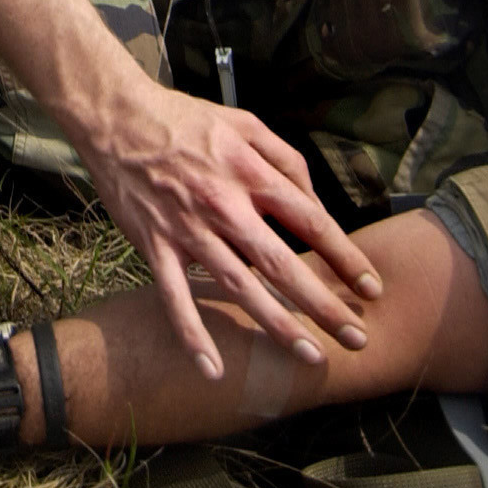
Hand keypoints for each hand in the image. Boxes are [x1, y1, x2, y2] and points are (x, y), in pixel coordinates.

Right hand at [75, 79, 383, 382]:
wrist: (116, 117)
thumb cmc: (183, 120)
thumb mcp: (244, 122)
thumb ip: (285, 158)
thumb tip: (314, 199)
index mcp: (250, 173)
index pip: (311, 221)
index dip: (345, 257)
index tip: (371, 287)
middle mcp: (225, 205)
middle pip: (283, 264)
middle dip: (324, 304)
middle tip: (357, 338)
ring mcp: (189, 230)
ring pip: (239, 286)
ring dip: (277, 325)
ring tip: (311, 355)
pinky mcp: (155, 246)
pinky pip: (177, 298)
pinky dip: (193, 335)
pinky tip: (214, 370)